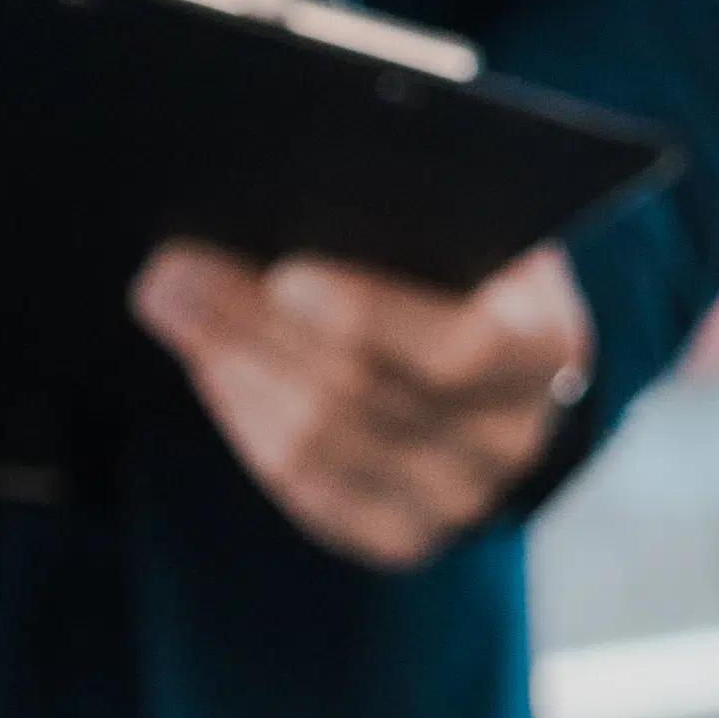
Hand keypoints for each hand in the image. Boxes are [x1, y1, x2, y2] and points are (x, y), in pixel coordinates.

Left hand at [137, 239, 595, 569]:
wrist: (498, 345)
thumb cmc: (464, 248)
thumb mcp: (466, 211)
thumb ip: (408, 197)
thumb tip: (290, 182)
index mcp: (546, 348)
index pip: (457, 348)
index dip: (367, 314)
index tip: (284, 269)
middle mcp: (511, 438)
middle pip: (363, 394)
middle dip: (255, 325)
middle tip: (174, 269)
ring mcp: (458, 498)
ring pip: (320, 446)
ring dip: (232, 369)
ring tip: (172, 303)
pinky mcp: (402, 535)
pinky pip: (307, 491)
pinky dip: (246, 423)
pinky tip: (210, 365)